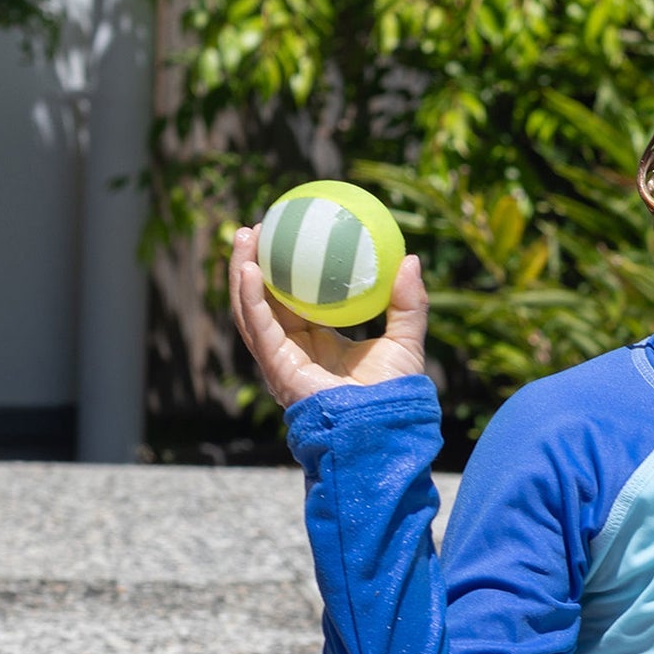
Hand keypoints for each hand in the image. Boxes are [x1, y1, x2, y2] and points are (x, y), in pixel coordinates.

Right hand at [228, 224, 429, 406]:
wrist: (384, 426)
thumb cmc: (394, 392)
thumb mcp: (406, 340)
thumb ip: (409, 304)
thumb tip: (411, 259)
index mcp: (317, 342)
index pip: (291, 300)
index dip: (284, 269)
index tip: (286, 233)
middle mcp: (293, 351)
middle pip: (262, 301)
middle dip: (252, 263)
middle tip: (255, 227)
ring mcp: (281, 361)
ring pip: (249, 311)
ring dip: (241, 272)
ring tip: (244, 237)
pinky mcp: (277, 370)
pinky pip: (258, 329)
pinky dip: (250, 299)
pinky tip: (249, 270)